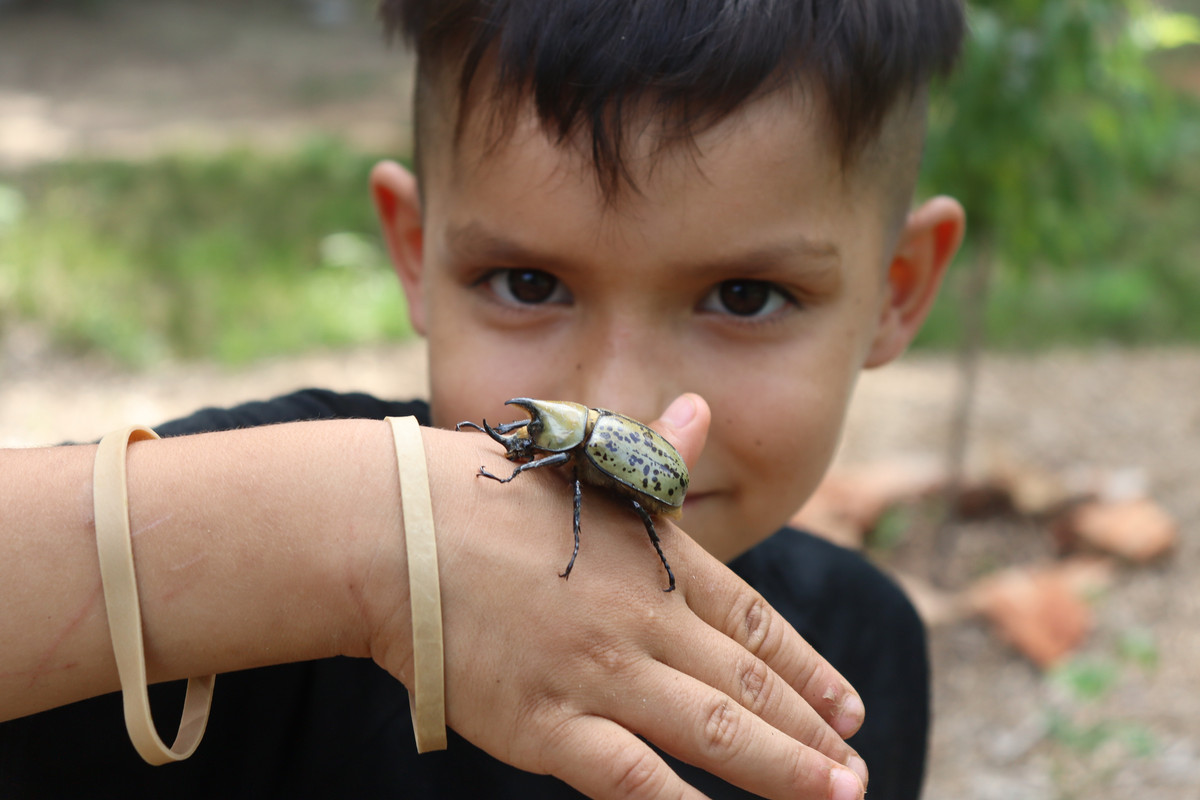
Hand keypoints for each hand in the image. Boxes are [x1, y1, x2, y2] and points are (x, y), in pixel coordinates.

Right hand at [366, 395, 867, 799]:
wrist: (398, 529)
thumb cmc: (487, 496)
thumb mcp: (582, 466)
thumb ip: (654, 452)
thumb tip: (699, 406)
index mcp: (658, 559)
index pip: (757, 626)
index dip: (811, 671)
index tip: (849, 708)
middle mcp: (645, 619)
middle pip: (750, 685)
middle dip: (811, 732)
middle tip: (855, 772)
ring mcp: (601, 673)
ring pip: (715, 732)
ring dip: (782, 769)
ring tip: (834, 795)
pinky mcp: (546, 723)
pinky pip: (633, 779)